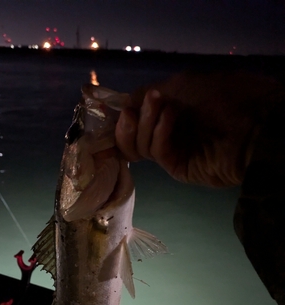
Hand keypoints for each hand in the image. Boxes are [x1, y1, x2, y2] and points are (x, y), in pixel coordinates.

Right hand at [116, 72, 284, 186]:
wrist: (255, 122)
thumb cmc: (223, 96)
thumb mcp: (182, 83)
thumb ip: (147, 94)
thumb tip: (124, 104)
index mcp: (167, 112)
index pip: (132, 116)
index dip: (118, 112)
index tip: (102, 104)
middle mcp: (166, 132)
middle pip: (128, 136)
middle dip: (128, 119)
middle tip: (139, 106)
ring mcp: (172, 151)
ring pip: (138, 146)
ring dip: (145, 122)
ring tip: (162, 105)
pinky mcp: (177, 167)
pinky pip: (156, 152)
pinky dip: (159, 133)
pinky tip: (171, 117)